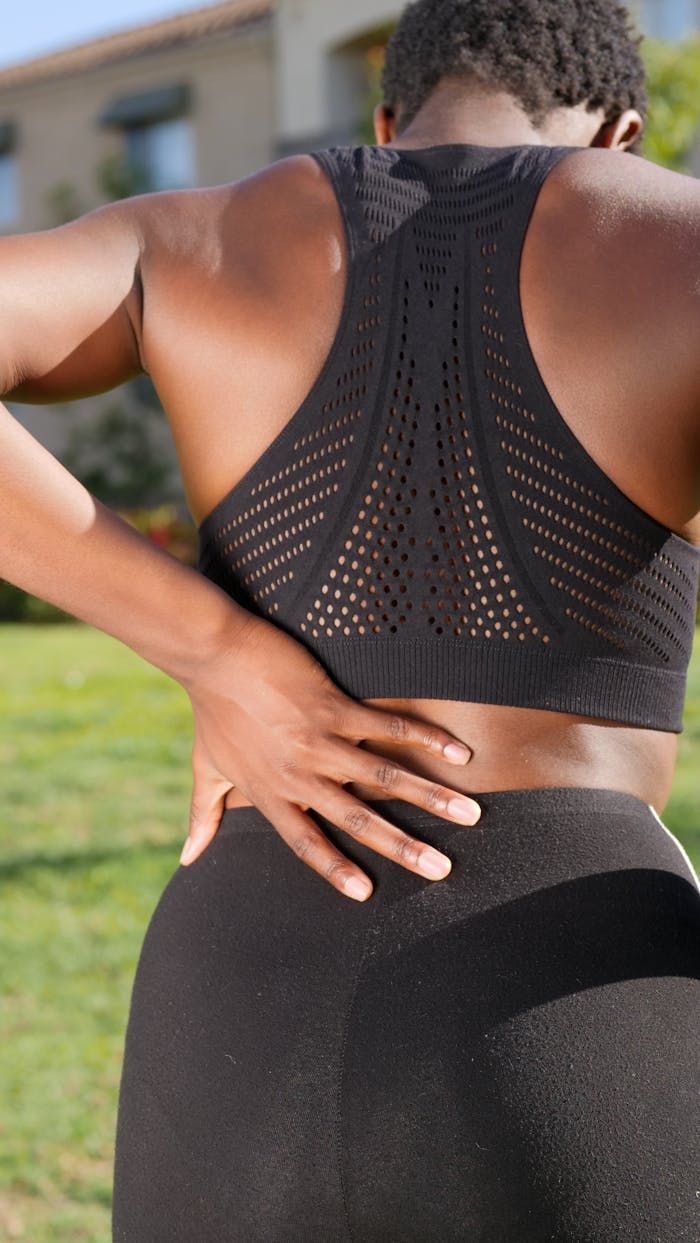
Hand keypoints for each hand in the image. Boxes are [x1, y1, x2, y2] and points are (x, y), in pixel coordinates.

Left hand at [180, 613, 480, 899]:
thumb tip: (187, 857)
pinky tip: (458, 752)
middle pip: (358, 819)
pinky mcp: (333, 706)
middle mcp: (298, 774)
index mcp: (270, 794)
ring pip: (383, 777)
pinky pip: (388, 728)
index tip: (366, 895)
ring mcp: (318, 741)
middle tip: (442, 870)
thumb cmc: (211, 711)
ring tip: (469, 813)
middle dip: (403, 847)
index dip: (335, 870)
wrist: (214, 656)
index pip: (306, 843)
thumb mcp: (204, 768)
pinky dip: (425, 739)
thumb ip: (203, 815)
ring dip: (430, 796)